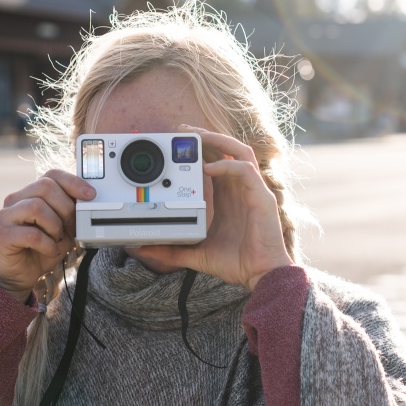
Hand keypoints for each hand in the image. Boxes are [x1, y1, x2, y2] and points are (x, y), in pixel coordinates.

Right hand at [0, 169, 94, 301]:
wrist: (22, 275)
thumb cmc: (42, 249)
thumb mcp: (64, 228)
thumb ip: (71, 212)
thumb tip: (88, 200)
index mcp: (31, 193)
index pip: (51, 175)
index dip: (73, 182)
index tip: (91, 195)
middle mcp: (15, 200)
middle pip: (44, 187)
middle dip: (66, 208)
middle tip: (71, 228)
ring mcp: (5, 216)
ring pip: (36, 207)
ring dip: (55, 226)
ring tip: (57, 239)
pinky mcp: (1, 235)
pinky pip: (31, 234)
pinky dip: (47, 244)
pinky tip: (49, 251)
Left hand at [136, 125, 293, 289]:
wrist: (260, 275)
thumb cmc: (237, 263)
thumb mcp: (196, 254)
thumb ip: (171, 250)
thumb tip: (142, 249)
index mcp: (228, 196)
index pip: (214, 162)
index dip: (199, 150)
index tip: (177, 143)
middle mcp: (241, 188)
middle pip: (227, 150)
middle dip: (206, 137)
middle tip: (183, 131)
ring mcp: (253, 190)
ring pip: (240, 151)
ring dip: (218, 141)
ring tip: (197, 137)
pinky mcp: (262, 197)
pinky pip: (246, 170)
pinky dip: (227, 165)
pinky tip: (209, 168)